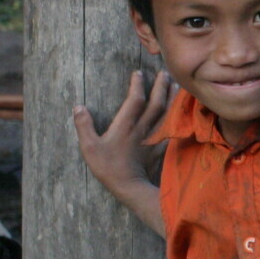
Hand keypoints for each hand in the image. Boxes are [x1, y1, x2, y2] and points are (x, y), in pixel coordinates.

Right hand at [73, 69, 173, 237]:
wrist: (128, 186)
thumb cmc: (107, 166)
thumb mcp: (89, 147)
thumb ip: (84, 125)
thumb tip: (78, 106)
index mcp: (125, 125)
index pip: (134, 100)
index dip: (137, 85)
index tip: (138, 72)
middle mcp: (142, 128)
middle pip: (155, 103)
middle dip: (160, 86)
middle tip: (164, 72)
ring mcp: (153, 137)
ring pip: (166, 114)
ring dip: (171, 98)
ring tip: (175, 85)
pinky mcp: (159, 146)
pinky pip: (171, 129)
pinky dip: (177, 117)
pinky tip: (181, 112)